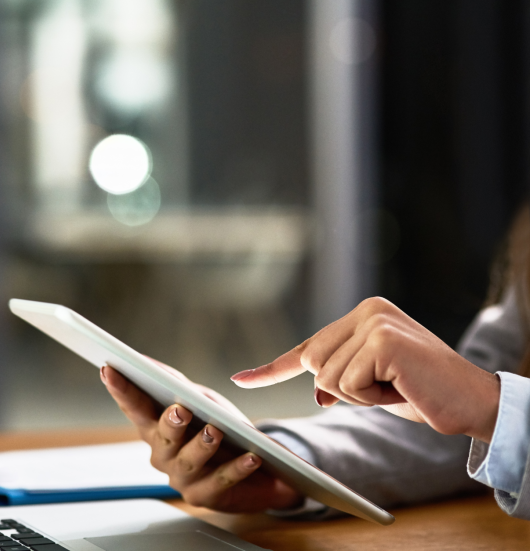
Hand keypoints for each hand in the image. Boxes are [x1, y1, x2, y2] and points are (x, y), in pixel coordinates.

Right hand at [100, 365, 301, 511]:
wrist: (258, 468)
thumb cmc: (222, 427)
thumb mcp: (202, 401)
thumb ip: (178, 386)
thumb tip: (149, 364)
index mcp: (156, 426)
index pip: (134, 406)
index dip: (121, 389)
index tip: (109, 368)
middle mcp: (163, 454)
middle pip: (162, 436)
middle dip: (170, 423)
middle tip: (180, 410)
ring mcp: (182, 477)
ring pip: (189, 461)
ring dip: (202, 444)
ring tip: (216, 431)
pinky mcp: (206, 496)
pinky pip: (221, 481)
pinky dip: (236, 467)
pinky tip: (250, 456)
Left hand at [231, 297, 499, 442]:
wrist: (472, 401)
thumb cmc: (424, 392)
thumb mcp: (373, 384)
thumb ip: (341, 379)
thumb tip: (316, 391)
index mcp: (363, 313)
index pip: (309, 346)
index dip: (273, 368)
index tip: (240, 379)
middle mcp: (367, 310)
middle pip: (314, 364)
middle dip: (343, 390)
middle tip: (387, 386)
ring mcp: (374, 323)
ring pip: (327, 379)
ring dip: (360, 396)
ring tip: (397, 384)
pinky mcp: (382, 341)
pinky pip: (347, 386)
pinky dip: (371, 398)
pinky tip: (401, 385)